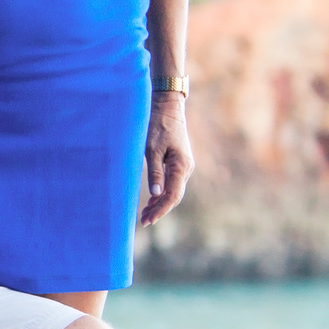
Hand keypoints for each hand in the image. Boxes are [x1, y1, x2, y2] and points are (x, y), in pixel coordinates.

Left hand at [141, 92, 193, 225]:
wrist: (167, 106)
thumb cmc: (157, 124)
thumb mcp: (152, 148)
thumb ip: (155, 171)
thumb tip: (156, 194)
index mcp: (181, 166)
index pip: (172, 196)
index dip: (160, 210)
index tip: (148, 220)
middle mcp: (186, 168)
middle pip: (174, 196)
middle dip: (159, 210)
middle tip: (143, 221)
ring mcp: (183, 166)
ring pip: (173, 191)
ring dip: (160, 203)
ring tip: (145, 214)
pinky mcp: (178, 162)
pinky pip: (172, 183)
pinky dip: (162, 194)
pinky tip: (152, 200)